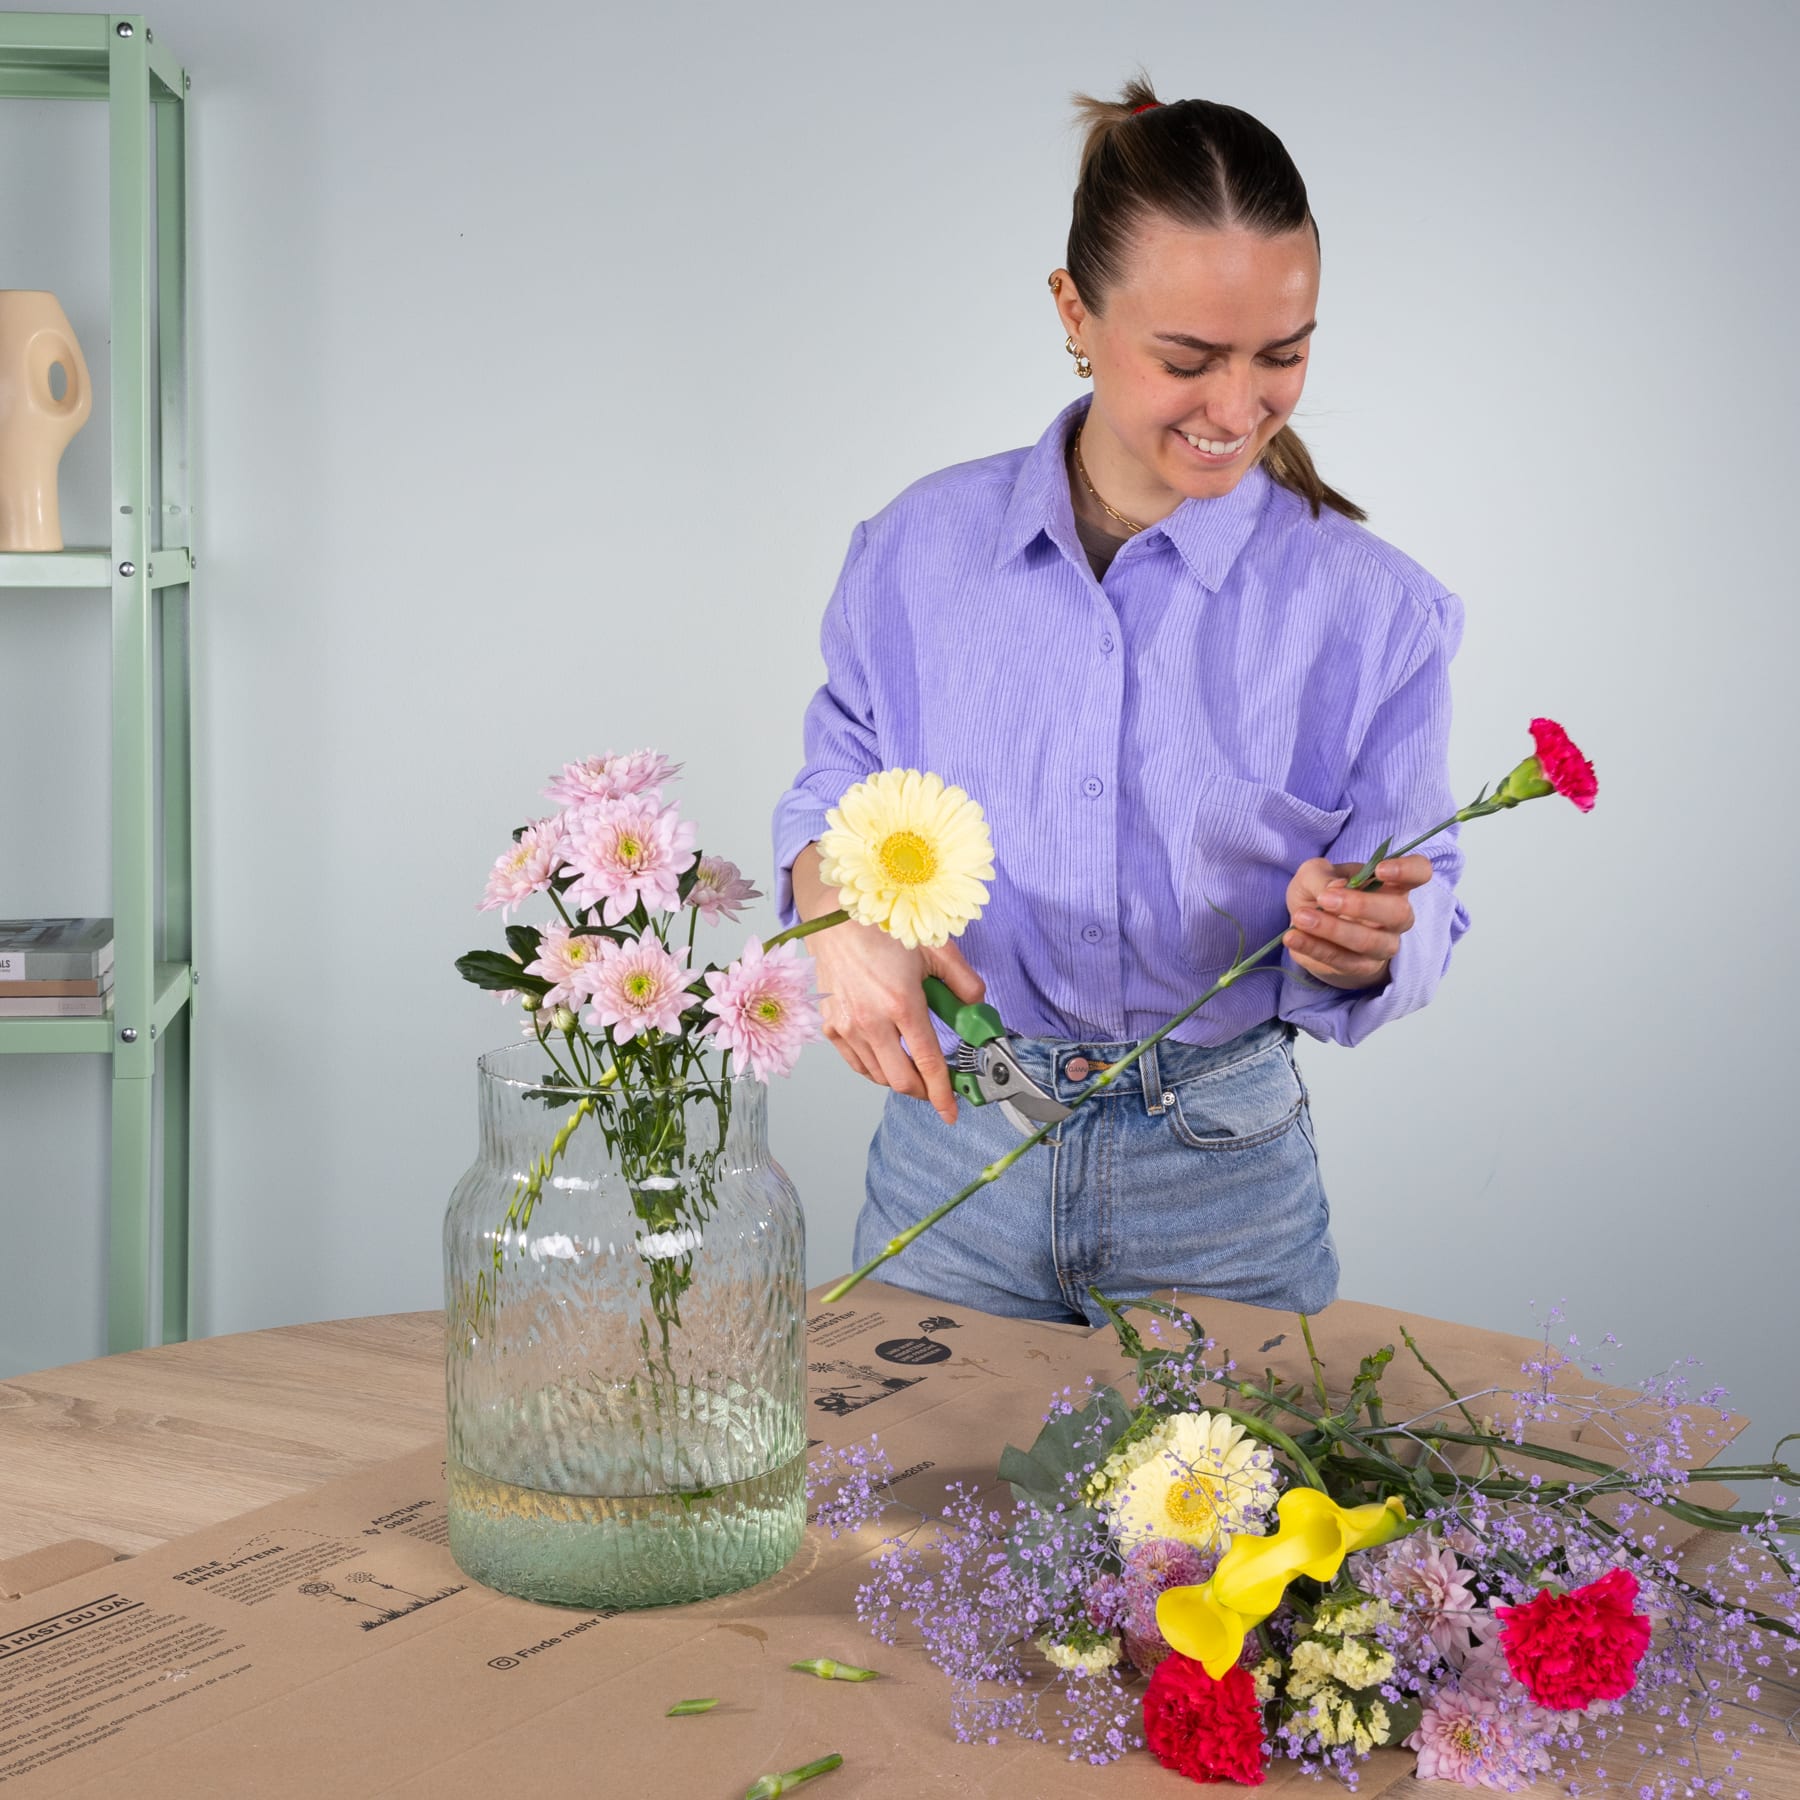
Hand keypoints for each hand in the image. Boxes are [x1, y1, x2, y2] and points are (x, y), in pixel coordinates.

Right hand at [791, 843, 985, 1124]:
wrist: (834, 920)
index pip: (928, 1063)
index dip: (942, 1093)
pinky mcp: (830, 1027)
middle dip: (922, 1091)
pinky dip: (874, 1068)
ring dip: (899, 1079)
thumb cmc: (883, 930)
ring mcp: (846, 1027)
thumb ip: (963, 981)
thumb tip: (975, 1006)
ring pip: (877, 1075)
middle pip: (900, 1080)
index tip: (951, 1112)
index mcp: (902, 1004)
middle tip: (935, 1086)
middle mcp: (871, 1021)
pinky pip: (856, 1063)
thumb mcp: (935, 949)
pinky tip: (885, 1056)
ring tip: (911, 1065)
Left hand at [1283, 855, 1432, 990]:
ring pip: (1370, 942)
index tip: (1381, 870)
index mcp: (1392, 884)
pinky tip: (1293, 938)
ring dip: (1334, 930)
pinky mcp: (1362, 967)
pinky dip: (1315, 948)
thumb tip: (1336, 889)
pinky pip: (1343, 961)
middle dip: (1362, 906)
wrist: (1307, 926)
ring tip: (1300, 918)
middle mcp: (1396, 915)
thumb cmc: (1319, 891)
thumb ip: (1322, 876)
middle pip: (1399, 913)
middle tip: (1325, 899)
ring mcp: (1384, 944)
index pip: (1419, 872)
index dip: (1407, 870)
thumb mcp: (1312, 874)